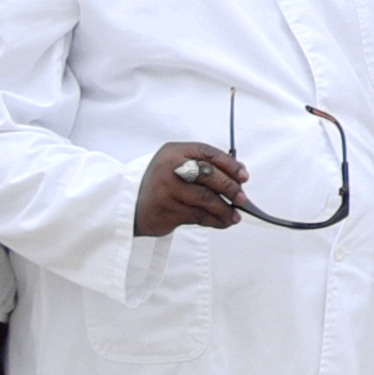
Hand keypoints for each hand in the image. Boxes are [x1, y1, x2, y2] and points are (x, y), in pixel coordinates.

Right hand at [133, 140, 250, 237]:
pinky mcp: (166, 209)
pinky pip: (197, 215)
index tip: (243, 176)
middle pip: (208, 174)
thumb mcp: (176, 168)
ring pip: (205, 198)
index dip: (229, 164)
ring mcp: (166, 189)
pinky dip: (214, 220)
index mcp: (174, 152)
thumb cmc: (160, 185)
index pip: (208, 153)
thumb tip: (237, 178)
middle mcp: (169, 167)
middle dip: (229, 187)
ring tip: (234, 216)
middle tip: (242, 198)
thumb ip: (202, 168)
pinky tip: (222, 222)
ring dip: (224, 209)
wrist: (129, 206)